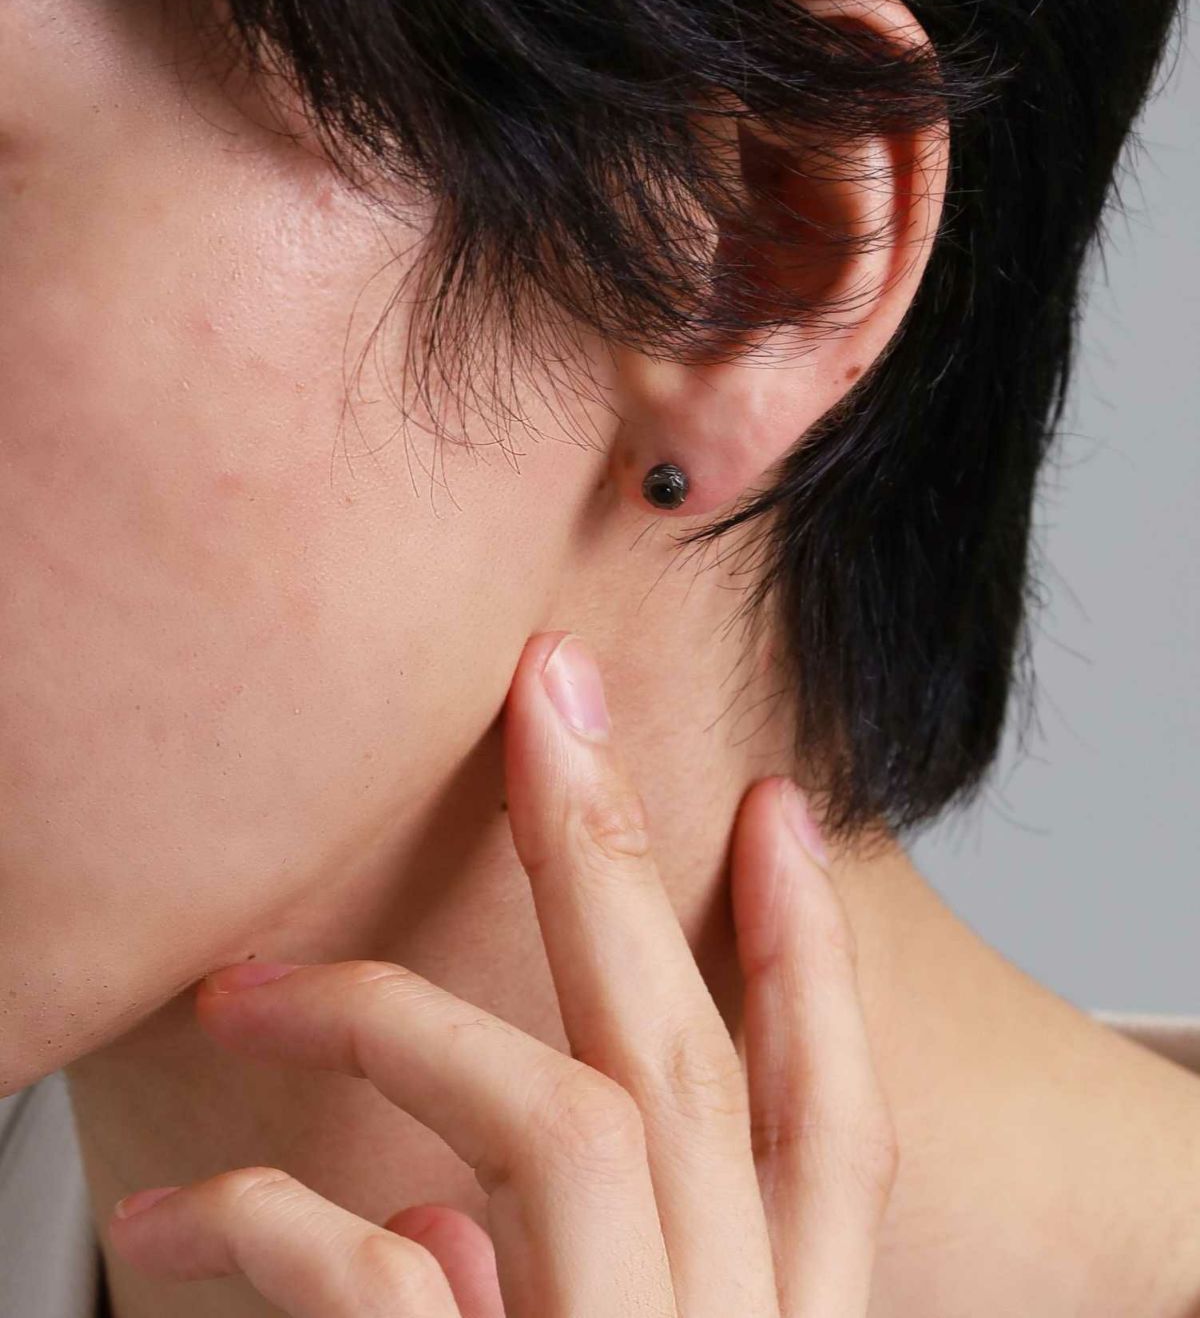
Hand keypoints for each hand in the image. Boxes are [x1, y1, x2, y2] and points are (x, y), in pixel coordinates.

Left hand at [107, 630, 897, 1316]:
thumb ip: (557, 1309)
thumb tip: (444, 1236)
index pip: (837, 1126)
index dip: (816, 961)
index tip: (780, 811)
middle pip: (687, 1059)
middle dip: (618, 850)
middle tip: (553, 691)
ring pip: (561, 1120)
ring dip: (390, 1022)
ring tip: (252, 987)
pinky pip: (386, 1269)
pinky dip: (280, 1223)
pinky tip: (188, 1217)